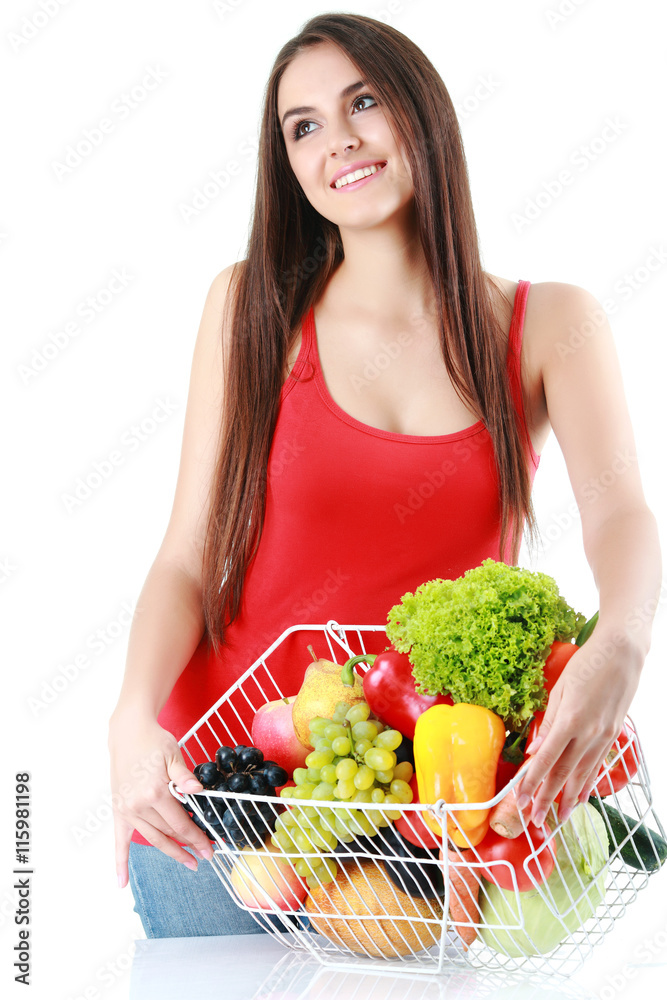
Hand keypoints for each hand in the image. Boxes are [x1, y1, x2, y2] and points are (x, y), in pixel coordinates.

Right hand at [108, 709, 214, 887]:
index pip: (181, 824)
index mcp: (155, 792)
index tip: (210, 850)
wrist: (128, 732)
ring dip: (170, 851)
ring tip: (187, 861)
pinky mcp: (119, 810)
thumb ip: (184, 776)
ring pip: (152, 838)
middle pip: (168, 833)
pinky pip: (119, 841)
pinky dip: (120, 863)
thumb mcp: (173, 755)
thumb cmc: (153, 741)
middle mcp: (139, 805)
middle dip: (188, 845)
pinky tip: (121, 883)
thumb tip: (198, 791)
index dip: (197, 839)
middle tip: (205, 856)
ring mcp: (127, 809)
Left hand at [516, 631, 643, 826]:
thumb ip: (548, 722)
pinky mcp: (613, 735)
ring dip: (568, 798)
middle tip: (535, 820)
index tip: (521, 800)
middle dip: (547, 798)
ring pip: (582, 774)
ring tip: (558, 818)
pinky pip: (597, 765)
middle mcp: (588, 734)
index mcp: (570, 720)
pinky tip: (581, 797)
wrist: (622, 654)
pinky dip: (587, 783)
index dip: (533, 782)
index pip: (546, 759)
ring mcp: (603, 736)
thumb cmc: (586, 665)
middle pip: (563, 773)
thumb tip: (535, 750)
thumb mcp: (560, 690)